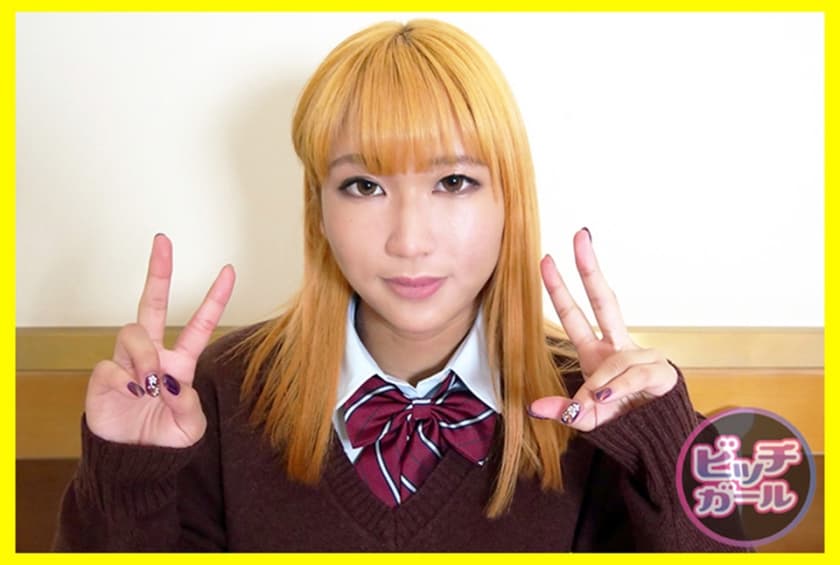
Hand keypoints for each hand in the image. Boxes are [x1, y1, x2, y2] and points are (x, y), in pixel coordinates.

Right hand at [85, 234, 235, 447]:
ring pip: (133, 333)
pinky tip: (131, 394)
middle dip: (158, 271)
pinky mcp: (104, 377)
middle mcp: (153, 355)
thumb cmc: (165, 439)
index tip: (229, 270)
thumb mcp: (189, 427)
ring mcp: (127, 362)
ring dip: (144, 357)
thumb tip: (172, 383)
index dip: (215, 298)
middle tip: (163, 241)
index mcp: (181, 363)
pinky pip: (112, 365)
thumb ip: (188, 404)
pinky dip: (125, 380)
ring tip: (150, 385)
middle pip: (153, 304)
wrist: (134, 462)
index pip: (200, 324)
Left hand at [528, 228, 677, 431]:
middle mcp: (618, 346)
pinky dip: (619, 388)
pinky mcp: (662, 371)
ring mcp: (641, 355)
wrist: (659, 440)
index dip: (559, 289)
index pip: (575, 314)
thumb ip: (564, 411)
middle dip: (591, 268)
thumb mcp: (587, 419)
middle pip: (604, 299)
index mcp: (597, 352)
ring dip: (603, 385)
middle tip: (580, 235)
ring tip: (600, 403)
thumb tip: (534, 408)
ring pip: (616, 360)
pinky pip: (634, 375)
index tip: (546, 260)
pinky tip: (610, 397)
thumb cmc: (624, 422)